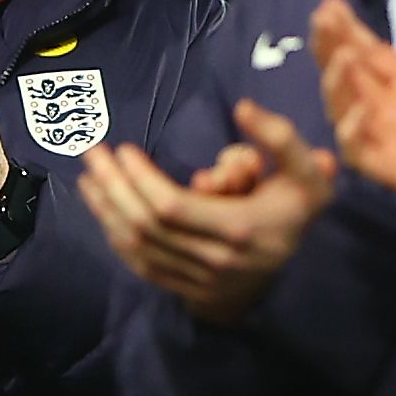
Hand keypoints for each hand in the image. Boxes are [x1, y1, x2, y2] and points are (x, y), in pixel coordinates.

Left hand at [84, 100, 332, 324]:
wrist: (291, 275)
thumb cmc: (296, 211)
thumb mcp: (307, 174)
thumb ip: (282, 139)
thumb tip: (242, 107)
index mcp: (238, 229)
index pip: (172, 206)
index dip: (142, 179)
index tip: (125, 149)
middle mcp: (212, 259)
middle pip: (146, 225)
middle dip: (114, 187)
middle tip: (94, 153)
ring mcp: (195, 278)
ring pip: (137, 246)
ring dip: (106, 210)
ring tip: (88, 177)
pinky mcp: (182, 288)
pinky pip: (139, 263)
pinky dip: (116, 236)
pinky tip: (102, 209)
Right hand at [314, 0, 395, 249]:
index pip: (368, 50)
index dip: (348, 28)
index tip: (332, 3)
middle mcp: (392, 105)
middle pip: (348, 72)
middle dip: (331, 44)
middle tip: (323, 18)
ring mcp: (388, 135)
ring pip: (343, 106)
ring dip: (335, 81)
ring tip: (343, 55)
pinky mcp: (390, 167)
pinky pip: (356, 150)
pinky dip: (350, 130)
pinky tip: (361, 108)